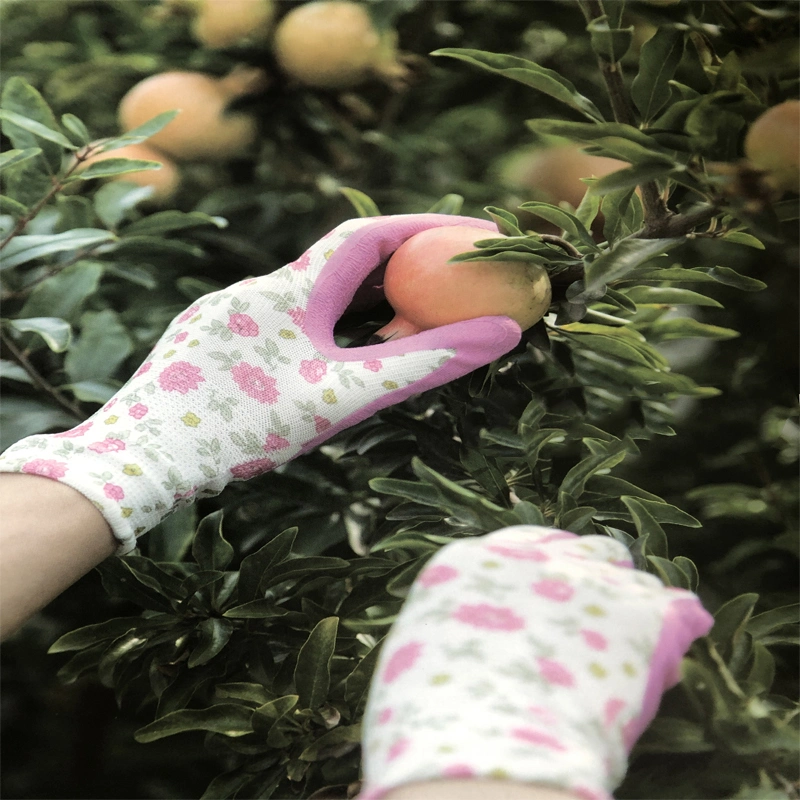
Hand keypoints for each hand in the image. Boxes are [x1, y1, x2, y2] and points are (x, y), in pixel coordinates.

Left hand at [0, 215, 519, 552]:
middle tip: (445, 282)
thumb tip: (499, 335)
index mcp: (288, 290)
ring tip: (402, 323)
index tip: (469, 235)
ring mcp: (228, 316)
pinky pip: (281, 322)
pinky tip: (332, 359)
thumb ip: (422, 363)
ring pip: (309, 296)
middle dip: (397, 267)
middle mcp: (255, 291)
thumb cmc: (242, 426)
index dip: (422, 228)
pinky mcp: (211, 343)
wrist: (140, 460)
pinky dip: (323, 328)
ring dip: (358, 303)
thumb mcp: (344, 396)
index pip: (366, 236)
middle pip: (339, 263)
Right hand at [360, 525, 712, 799]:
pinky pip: (677, 608)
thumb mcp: (424, 659)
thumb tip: (477, 642)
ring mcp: (588, 580)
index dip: (541, 573)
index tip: (549, 596)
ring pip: (629, 575)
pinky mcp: (638, 616)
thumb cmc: (435, 719)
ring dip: (629, 602)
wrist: (484, 750)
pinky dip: (675, 628)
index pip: (521, 546)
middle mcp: (533, 558)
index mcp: (473, 563)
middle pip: (580, 549)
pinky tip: (670, 658)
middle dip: (589, 577)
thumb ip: (457, 630)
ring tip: (627, 646)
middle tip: (592, 620)